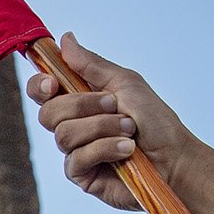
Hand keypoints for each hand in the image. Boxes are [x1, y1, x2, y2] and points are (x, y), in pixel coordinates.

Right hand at [26, 32, 200, 211]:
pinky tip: (126, 150)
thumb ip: (91, 64)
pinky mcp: (80, 174)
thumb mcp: (125, 83)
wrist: (174, 157)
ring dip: (103, 127)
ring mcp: (74, 151)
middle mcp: (72, 125)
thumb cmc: (155, 121)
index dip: (39, 85)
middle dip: (84, 106)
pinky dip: (105, 148)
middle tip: (116, 106)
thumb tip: (65, 39)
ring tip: (129, 130)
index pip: (41, 91)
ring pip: (64, 135)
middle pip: (48, 113)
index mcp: (78, 100)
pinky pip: (77, 158)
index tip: (54, 83)